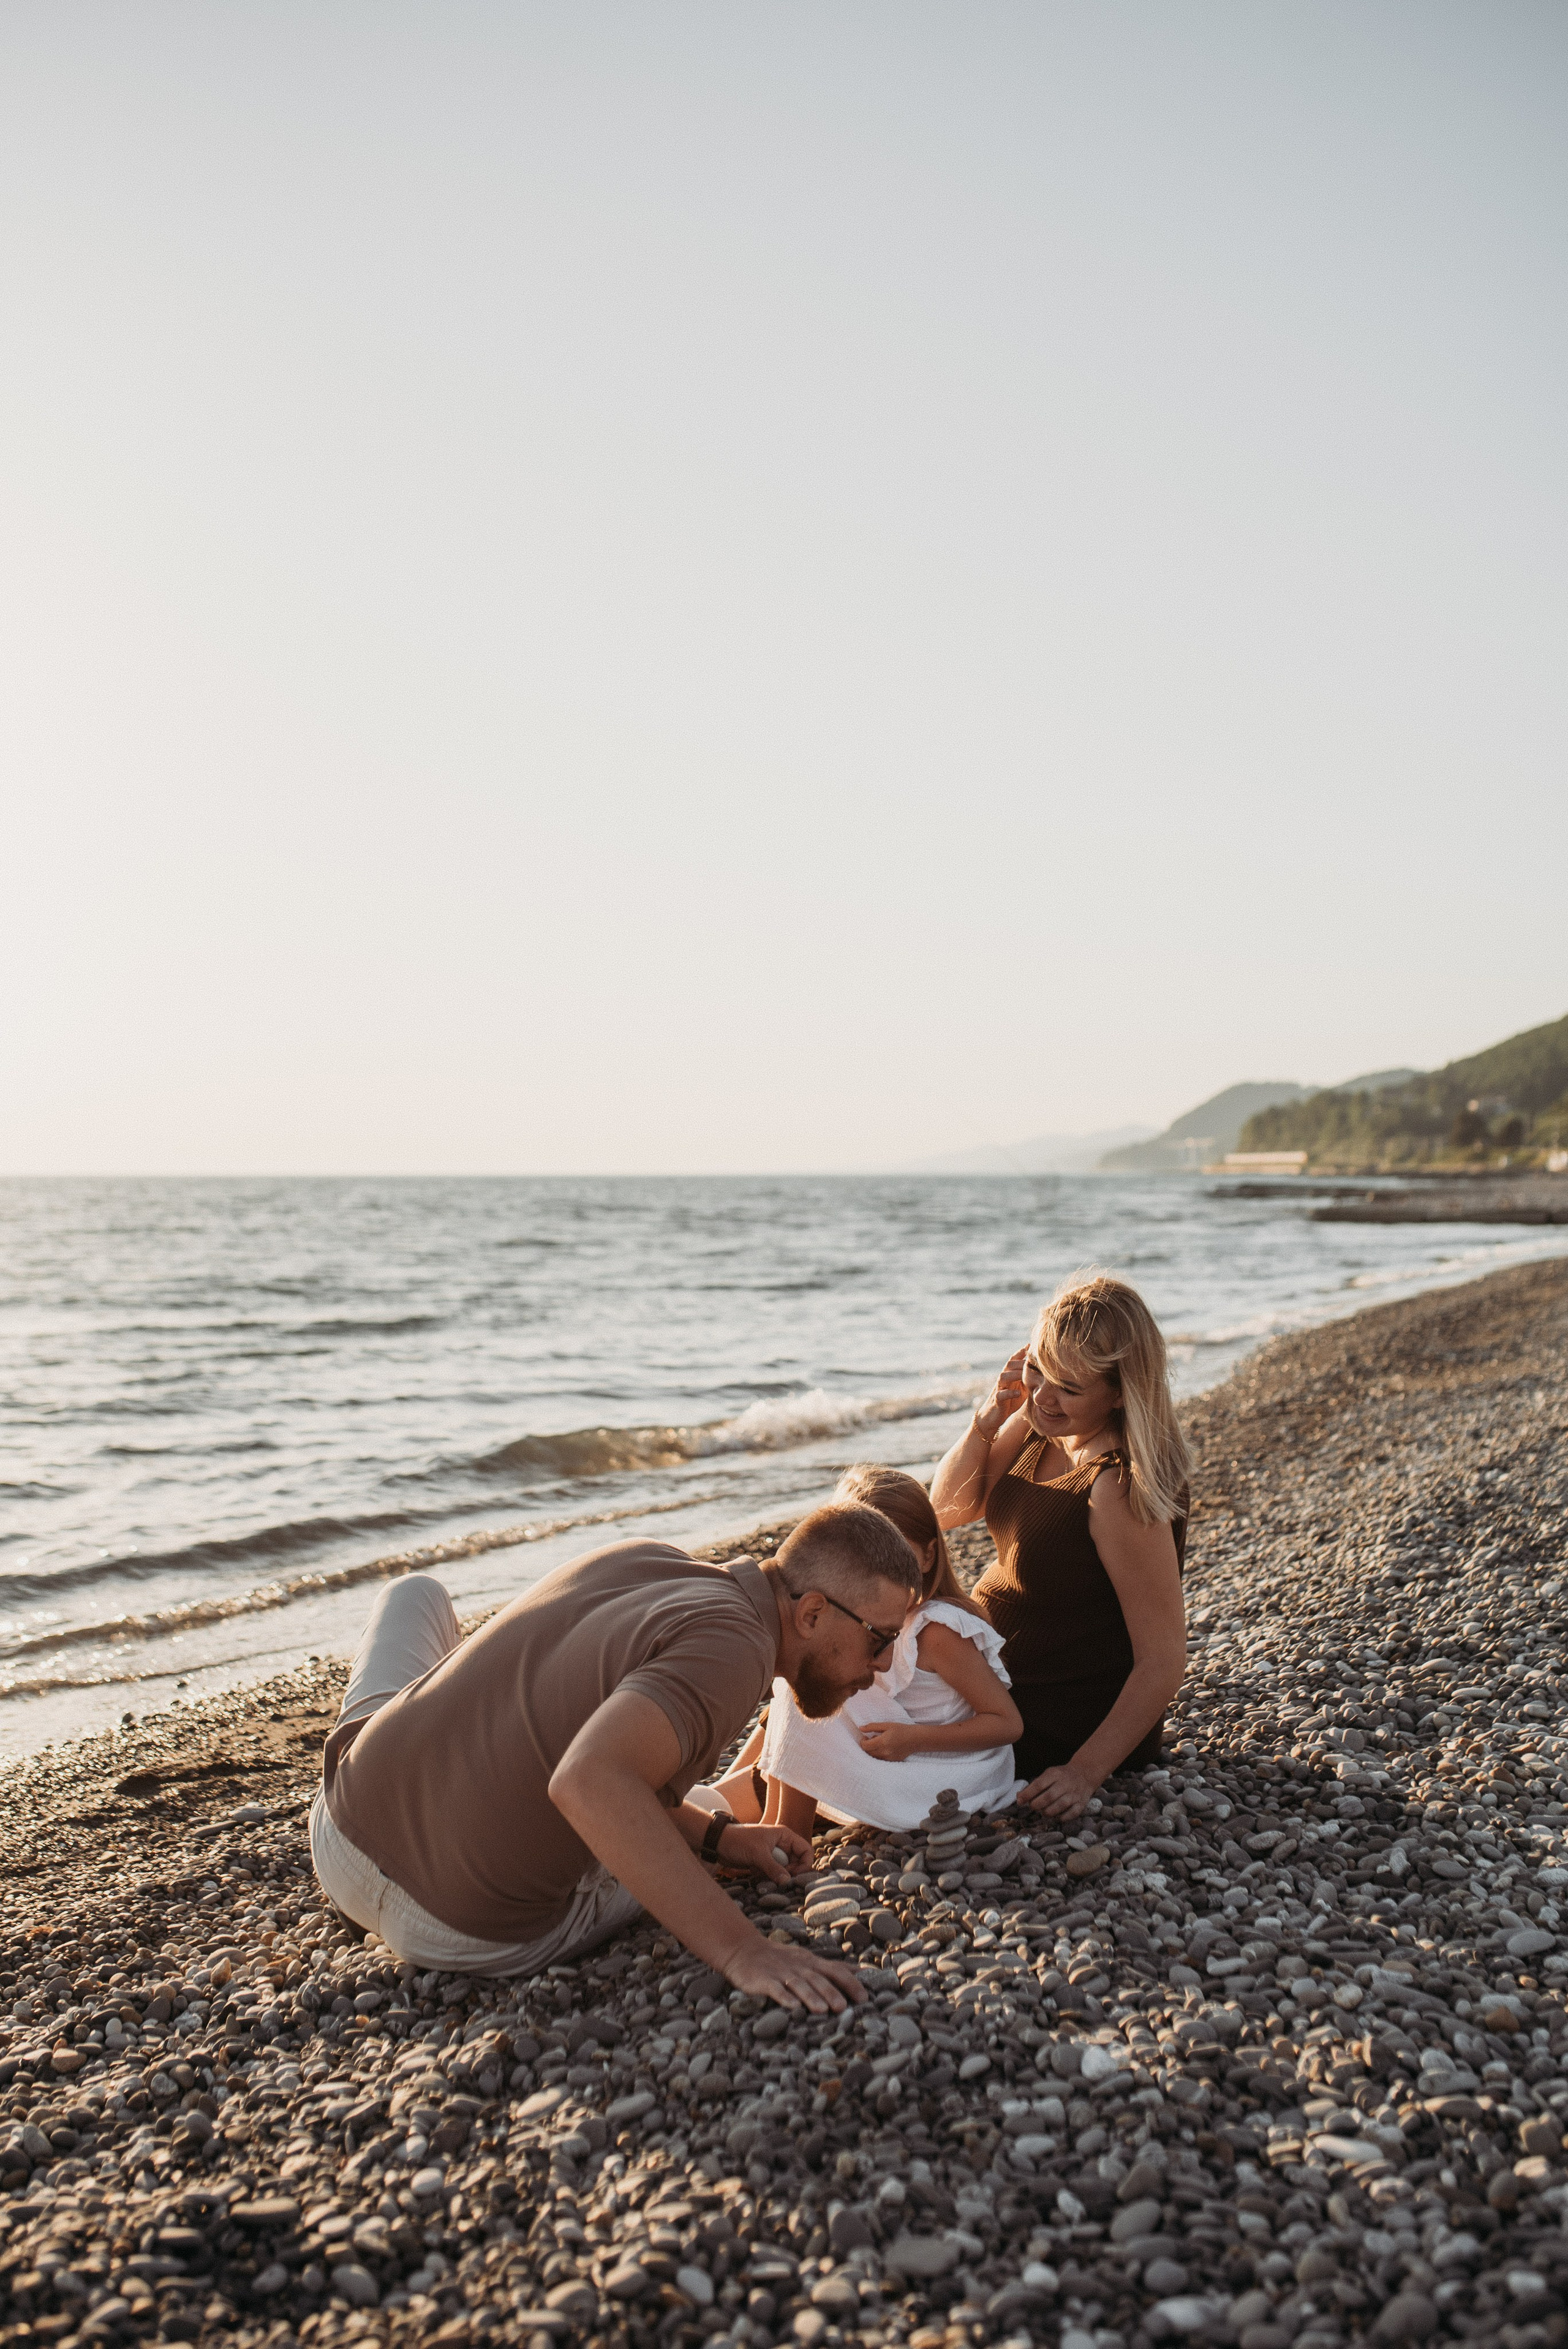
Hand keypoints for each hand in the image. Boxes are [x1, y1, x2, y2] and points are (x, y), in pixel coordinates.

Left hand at [716, 1822, 812, 1882]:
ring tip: (767, 1879)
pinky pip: (773, 1874)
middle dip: (790, 1874)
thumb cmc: (738, 1840)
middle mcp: (781, 1845)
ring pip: (784, 1871)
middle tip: (780, 1881)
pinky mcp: (763, 1864)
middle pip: (796, 1863)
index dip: (805, 1864)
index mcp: (784, 1836)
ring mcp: (772, 1855)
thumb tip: (787, 1882)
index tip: (795, 1875)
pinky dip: (768, 1879)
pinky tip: (758, 1877)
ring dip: (778, 1878)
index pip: (805, 1850)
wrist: (717, 1842)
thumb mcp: (758, 1853)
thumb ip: (774, 1868)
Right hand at [723, 1937, 865, 2013]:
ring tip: (822, 2010)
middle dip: (831, 1992)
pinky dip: (784, 1996)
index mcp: (812, 1962)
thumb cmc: (782, 1959)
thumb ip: (834, 1967)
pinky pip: (775, 1988)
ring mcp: (781, 1973)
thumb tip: (863, 1971)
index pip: (835, 1970)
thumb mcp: (809, 1959)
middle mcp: (800, 1967)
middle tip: (843, 2007)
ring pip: (799, 1984)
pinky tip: (792, 2007)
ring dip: (811, 1996)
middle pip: (818, 1979)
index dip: (850, 1983)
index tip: (864, 1998)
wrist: (744, 1950)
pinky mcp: (764, 1980)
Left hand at [856, 1721, 919, 1761]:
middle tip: (870, 1739)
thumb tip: (860, 1728)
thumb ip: (872, 1726)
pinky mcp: (892, 1761)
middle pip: (867, 1753)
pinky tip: (883, 1747)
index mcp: (882, 1742)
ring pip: (873, 1757)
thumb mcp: (886, 1725)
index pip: (865, 1746)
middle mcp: (884, 1752)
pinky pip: (880, 1760)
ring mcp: (888, 1758)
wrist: (915, 1739)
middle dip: (866, 1746)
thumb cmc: (901, 1729)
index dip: (862, 1741)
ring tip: (878, 1743)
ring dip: (871, 1751)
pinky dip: (877, 1754)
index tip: (865, 1736)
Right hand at [975, 1347, 1027, 1437]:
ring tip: (1025, 1376)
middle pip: (1009, 1365)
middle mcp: (1003, 1380)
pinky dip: (1009, 1393)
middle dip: (1020, 1362)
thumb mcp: (1021, 1389)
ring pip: (1003, 1376)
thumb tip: (1045, 1374)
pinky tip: (1018, 1393)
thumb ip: (1028, 1381)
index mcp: (1010, 1376)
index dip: (1021, 1352)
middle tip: (1033, 1362)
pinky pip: (1001, 1394)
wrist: (993, 1417)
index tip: (1031, 1344)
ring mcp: (999, 1389)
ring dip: (1014, 1375)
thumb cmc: (1009, 1402)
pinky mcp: (996, 1401)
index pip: (1013, 1360)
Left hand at [1023, 1759, 1100, 1819]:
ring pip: (1058, 1807)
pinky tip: (1056, 1815)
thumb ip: (1034, 1785)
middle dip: (1036, 1805)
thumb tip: (1019, 1797)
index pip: (1039, 1785)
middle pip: (1048, 1797)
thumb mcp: (1048, 1774)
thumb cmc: (1062, 1776)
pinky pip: (1069, 1815)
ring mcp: (1074, 1795)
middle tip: (1033, 1806)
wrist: (1084, 1774)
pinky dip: (1060, 1818)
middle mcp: (1065, 1784)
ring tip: (1043, 1811)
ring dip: (1047, 1812)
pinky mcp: (1081, 1805)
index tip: (1020, 1801)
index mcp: (1055, 1774)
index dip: (1027, 1794)